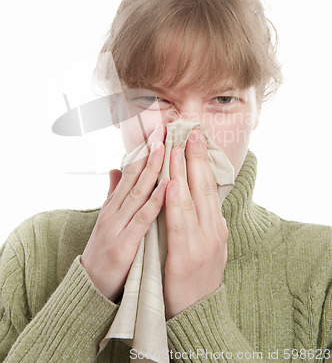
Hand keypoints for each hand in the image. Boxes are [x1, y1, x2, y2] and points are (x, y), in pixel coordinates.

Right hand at [81, 123, 167, 301]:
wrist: (88, 288)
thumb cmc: (103, 251)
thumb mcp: (107, 219)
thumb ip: (112, 194)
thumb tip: (114, 169)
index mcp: (114, 204)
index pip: (131, 171)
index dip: (146, 150)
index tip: (159, 131)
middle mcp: (114, 210)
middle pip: (135, 175)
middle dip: (151, 151)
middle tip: (165, 129)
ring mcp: (118, 226)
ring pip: (138, 192)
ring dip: (153, 169)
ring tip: (166, 148)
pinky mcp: (124, 245)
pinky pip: (142, 220)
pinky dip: (155, 202)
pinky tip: (167, 187)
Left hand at [164, 129, 227, 318]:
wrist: (199, 315)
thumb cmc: (196, 277)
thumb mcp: (205, 244)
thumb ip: (199, 219)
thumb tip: (194, 197)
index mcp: (215, 226)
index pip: (208, 187)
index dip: (202, 161)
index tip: (195, 139)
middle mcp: (213, 230)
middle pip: (203, 186)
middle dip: (196, 157)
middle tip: (190, 132)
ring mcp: (203, 242)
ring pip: (192, 199)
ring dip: (184, 171)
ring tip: (177, 148)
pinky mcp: (187, 257)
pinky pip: (180, 224)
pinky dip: (176, 202)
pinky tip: (171, 184)